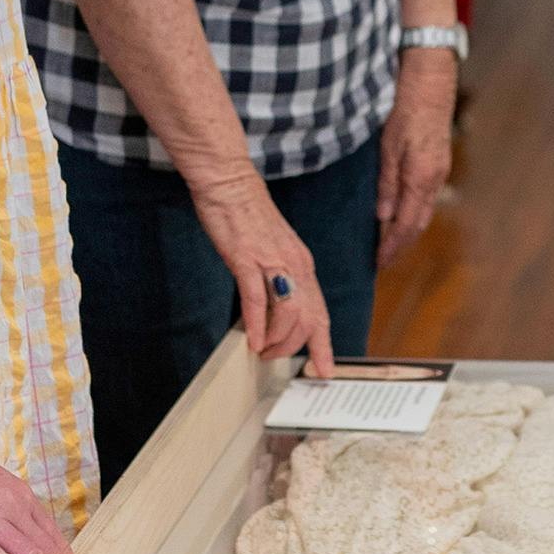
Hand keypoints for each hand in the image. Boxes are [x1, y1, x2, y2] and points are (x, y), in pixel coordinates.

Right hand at [184, 163, 335, 375]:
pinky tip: (252, 340)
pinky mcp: (247, 258)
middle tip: (274, 359)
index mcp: (303, 264)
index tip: (325, 370)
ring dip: (275, 340)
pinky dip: (257, 325)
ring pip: (289, 314)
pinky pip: (257, 299)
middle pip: (309, 319)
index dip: (323, 345)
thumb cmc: (247, 216)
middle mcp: (295, 265)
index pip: (320, 312)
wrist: (229, 183)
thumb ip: (278, 279)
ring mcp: (273, 262)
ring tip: (260, 349)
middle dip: (294, 348)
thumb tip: (274, 312)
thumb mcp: (272, 251)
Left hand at [377, 48, 455, 266]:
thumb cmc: (405, 106)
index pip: (406, 225)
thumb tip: (382, 217)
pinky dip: (412, 213)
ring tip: (387, 244)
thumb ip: (386, 182)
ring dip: (406, 231)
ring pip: (423, 212)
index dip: (391, 247)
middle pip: (417, 224)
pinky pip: (425, 198)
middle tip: (381, 261)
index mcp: (421, 178)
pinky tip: (399, 213)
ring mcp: (439, 171)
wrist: (430, 78)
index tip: (378, 263)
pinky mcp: (437, 162)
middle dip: (400, 245)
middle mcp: (434, 179)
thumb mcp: (388, 145)